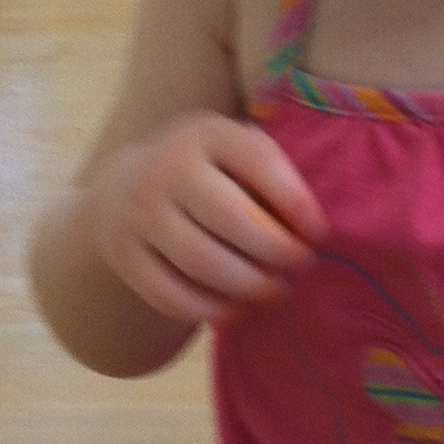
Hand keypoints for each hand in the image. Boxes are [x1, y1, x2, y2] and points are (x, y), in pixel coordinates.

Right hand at [89, 114, 326, 327]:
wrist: (124, 187)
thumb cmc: (209, 175)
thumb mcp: (238, 156)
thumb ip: (274, 180)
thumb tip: (310, 233)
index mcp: (207, 133)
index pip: (258, 161)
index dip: (296, 202)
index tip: (319, 234)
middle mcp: (166, 167)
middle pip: (230, 217)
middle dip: (277, 250)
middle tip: (300, 266)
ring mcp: (139, 212)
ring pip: (201, 261)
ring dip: (249, 285)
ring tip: (275, 291)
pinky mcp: (123, 255)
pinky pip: (170, 294)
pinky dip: (211, 309)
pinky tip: (237, 308)